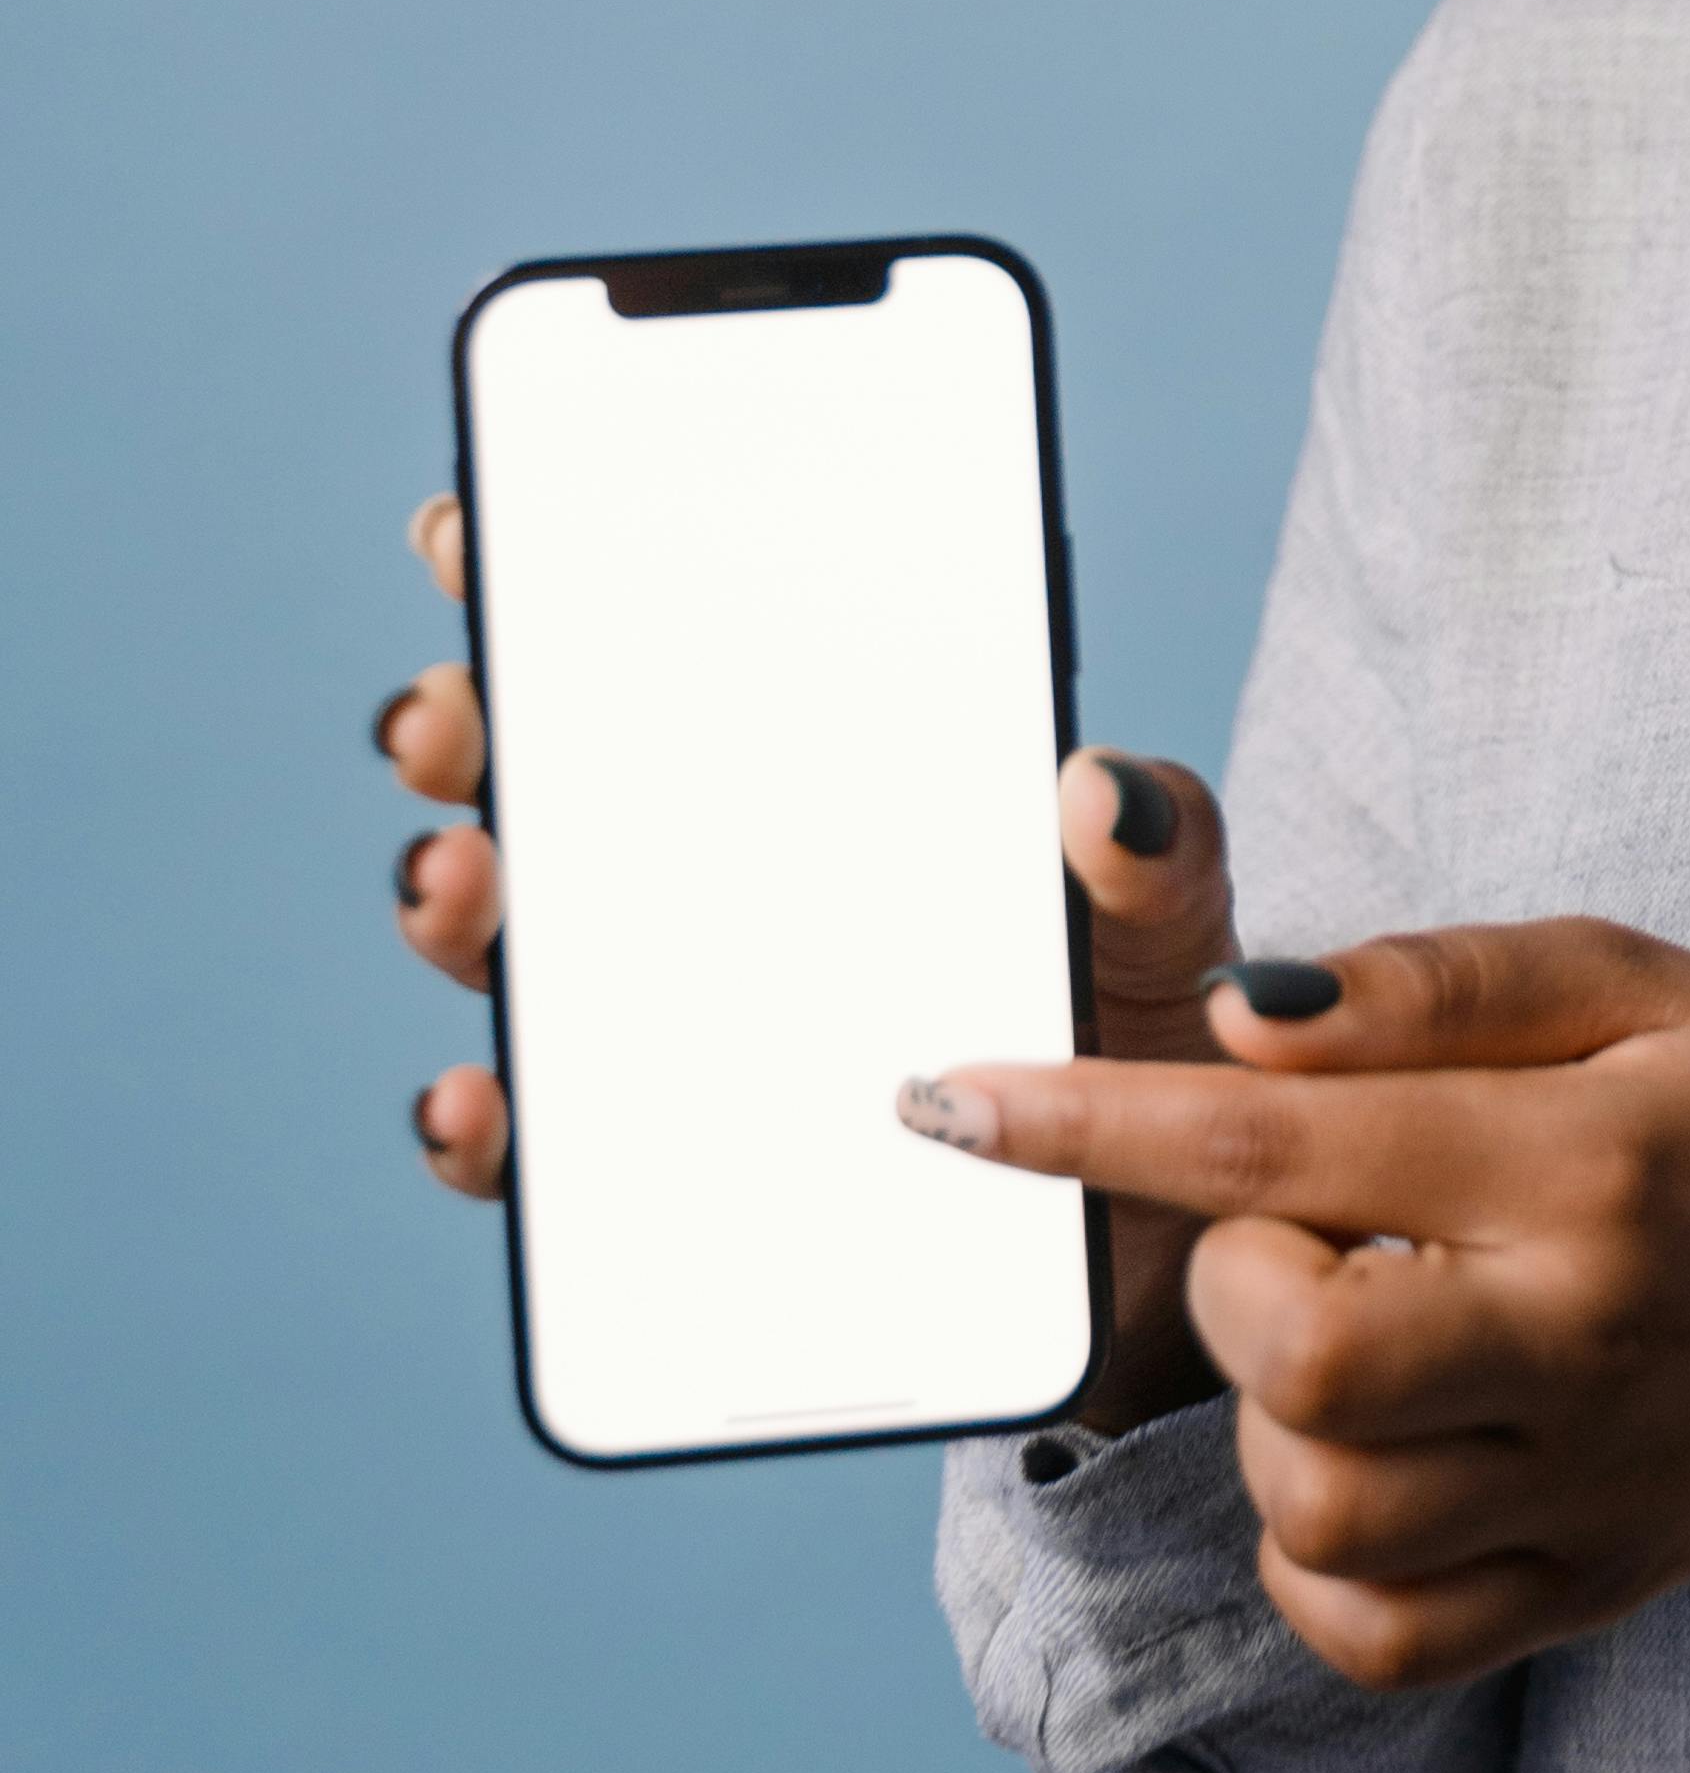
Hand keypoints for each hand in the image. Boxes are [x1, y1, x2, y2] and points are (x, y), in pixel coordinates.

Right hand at [372, 489, 1241, 1426]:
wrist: (1142, 1240)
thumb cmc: (1134, 1041)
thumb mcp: (1157, 925)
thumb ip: (1153, 851)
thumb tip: (1105, 786)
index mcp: (803, 790)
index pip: (654, 665)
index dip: (548, 586)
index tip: (467, 532)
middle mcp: (702, 894)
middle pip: (543, 790)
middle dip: (467, 732)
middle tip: (454, 714)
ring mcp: (664, 1034)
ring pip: (509, 955)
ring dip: (450, 910)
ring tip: (459, 880)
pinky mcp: (656, 1188)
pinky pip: (542, 1158)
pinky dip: (487, 1129)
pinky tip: (477, 1102)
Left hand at [898, 921, 1689, 1686]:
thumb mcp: (1627, 981)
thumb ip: (1427, 989)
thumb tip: (1230, 1020)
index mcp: (1586, 1158)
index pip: (1284, 1143)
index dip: (1090, 1122)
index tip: (951, 1099)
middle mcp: (1581, 1335)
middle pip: (1298, 1359)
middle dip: (1229, 1280)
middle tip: (1296, 1230)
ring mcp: (1583, 1486)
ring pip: (1318, 1511)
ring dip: (1274, 1417)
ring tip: (1350, 1329)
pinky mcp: (1579, 1590)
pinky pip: (1371, 1635)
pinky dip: (1314, 1559)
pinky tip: (1355, 1459)